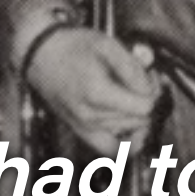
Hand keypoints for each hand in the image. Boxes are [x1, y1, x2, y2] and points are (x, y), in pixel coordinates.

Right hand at [26, 25, 160, 154]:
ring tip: (131, 94)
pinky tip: (132, 127)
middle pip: (140, 120)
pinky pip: (113, 150)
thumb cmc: (72, 47)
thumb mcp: (107, 45)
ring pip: (130, 132)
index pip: (145, 107)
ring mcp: (85, 128)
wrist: (41, 56)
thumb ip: (133, 67)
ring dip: (138, 115)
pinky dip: (127, 142)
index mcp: (98, 93)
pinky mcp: (82, 133)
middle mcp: (91, 116)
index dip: (154, 90)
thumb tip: (151, 87)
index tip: (150, 75)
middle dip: (148, 99)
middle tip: (143, 80)